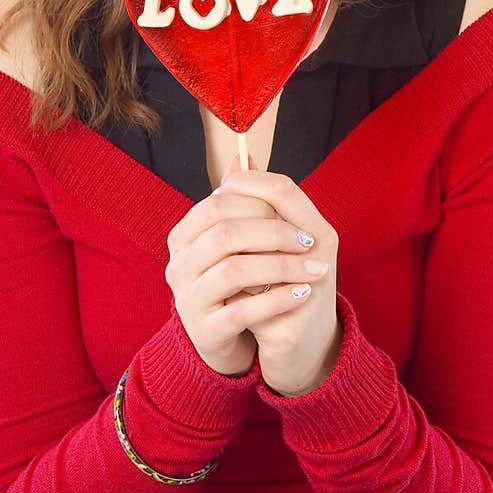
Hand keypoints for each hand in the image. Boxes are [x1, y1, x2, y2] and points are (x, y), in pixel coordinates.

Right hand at [164, 163, 332, 380]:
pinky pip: (244, 310)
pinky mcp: (206, 331)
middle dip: (275, 234)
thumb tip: (245, 155)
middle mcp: (178, 266)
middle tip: (310, 241)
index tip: (294, 213)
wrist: (224, 337)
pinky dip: (279, 299)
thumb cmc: (234, 282)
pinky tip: (303, 293)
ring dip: (282, 267)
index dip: (260, 203)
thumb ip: (238, 202)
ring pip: (235, 270)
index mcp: (183, 237)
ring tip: (314, 269)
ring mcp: (188, 300)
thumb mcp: (235, 241)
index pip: (218, 204)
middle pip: (226, 234)